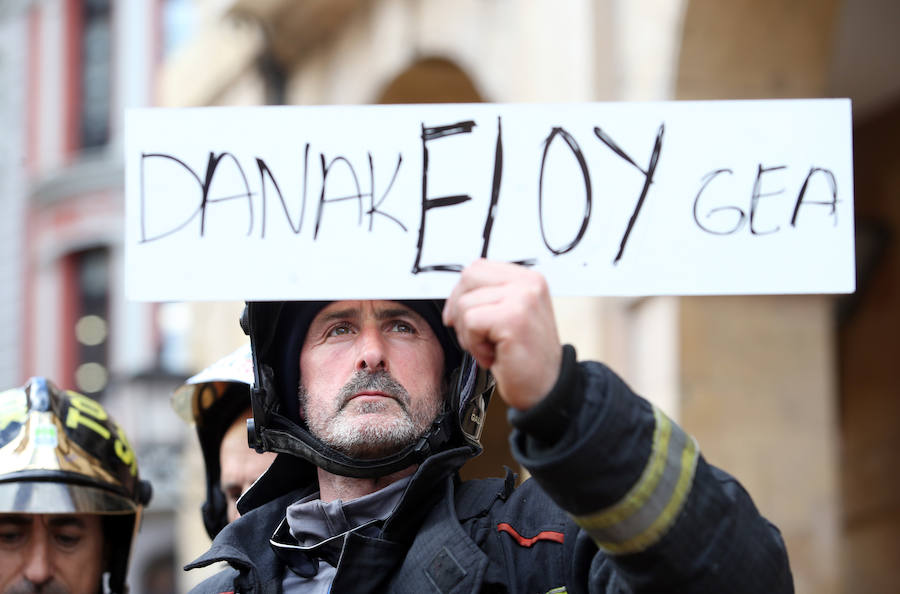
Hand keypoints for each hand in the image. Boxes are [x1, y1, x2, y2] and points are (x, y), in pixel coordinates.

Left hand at [443, 259, 562, 410]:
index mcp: (528, 279)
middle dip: (460, 310)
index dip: (461, 293)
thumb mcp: (510, 315)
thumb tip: (456, 294)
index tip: (462, 317)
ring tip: (491, 348)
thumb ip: (491, 297)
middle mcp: (528, 283)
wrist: (546, 389)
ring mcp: (523, 298)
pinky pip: (471, 322)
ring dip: (469, 334)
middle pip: (468, 278)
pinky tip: (493, 355)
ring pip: (465, 304)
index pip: (478, 268)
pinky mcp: (513, 318)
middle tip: (475, 336)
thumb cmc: (526, 358)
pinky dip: (474, 345)